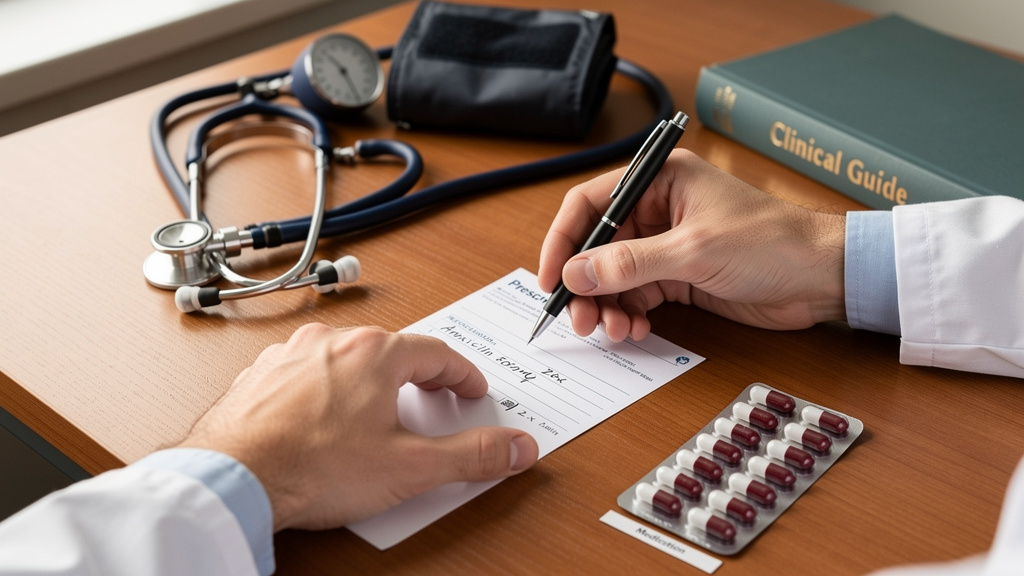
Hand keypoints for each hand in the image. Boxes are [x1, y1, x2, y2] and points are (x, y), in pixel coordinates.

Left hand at [178, 324, 538, 530]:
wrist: (233, 478)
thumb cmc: (313, 467)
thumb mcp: (410, 468)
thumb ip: (471, 456)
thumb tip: (516, 447)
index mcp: (375, 353)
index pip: (437, 353)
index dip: (462, 375)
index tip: (470, 391)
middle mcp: (332, 341)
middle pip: (391, 351)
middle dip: (417, 376)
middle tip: (432, 399)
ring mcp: (291, 355)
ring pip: (346, 358)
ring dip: (369, 380)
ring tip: (378, 414)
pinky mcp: (261, 376)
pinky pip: (306, 373)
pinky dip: (326, 390)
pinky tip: (325, 421)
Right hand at [538, 149, 845, 340]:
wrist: (823, 276)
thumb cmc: (771, 242)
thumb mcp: (693, 251)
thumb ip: (630, 263)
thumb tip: (576, 273)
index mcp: (658, 181)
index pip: (590, 204)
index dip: (564, 240)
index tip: (552, 278)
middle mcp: (657, 210)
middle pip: (597, 246)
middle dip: (585, 284)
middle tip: (581, 319)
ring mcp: (666, 245)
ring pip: (614, 277)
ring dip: (607, 306)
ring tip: (615, 331)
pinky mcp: (679, 276)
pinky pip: (637, 296)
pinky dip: (629, 315)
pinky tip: (635, 330)